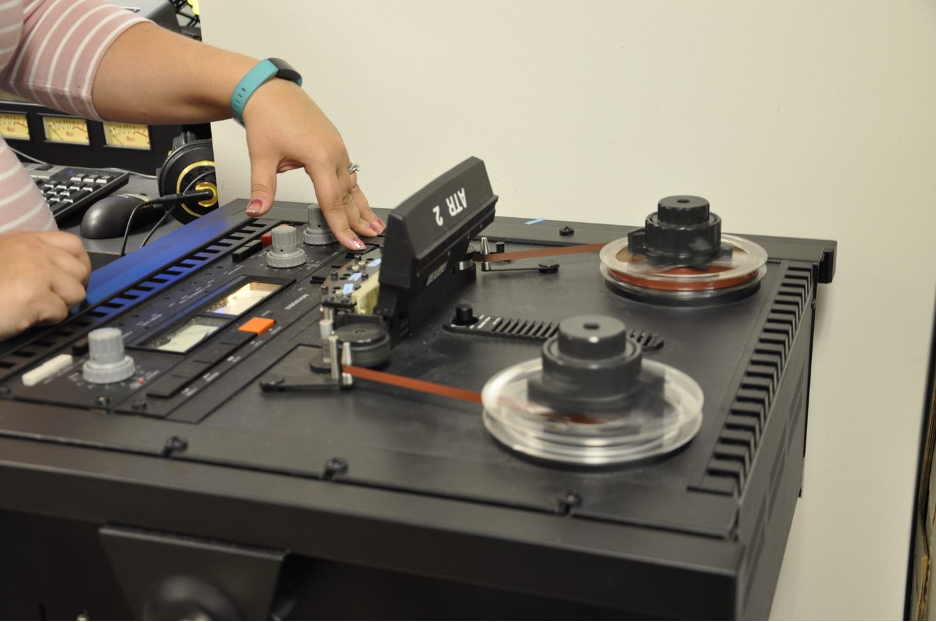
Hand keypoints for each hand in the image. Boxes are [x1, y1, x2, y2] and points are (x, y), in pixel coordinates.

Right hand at [0, 231, 90, 339]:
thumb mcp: (5, 259)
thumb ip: (32, 259)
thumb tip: (64, 274)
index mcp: (27, 241)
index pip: (74, 245)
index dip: (79, 265)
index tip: (71, 279)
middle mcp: (35, 252)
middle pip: (80, 271)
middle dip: (69, 289)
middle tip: (50, 299)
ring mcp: (37, 272)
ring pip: (76, 292)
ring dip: (59, 305)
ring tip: (33, 307)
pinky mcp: (35, 295)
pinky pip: (61, 312)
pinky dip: (46, 320)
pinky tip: (24, 316)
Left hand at [241, 79, 384, 249]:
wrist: (271, 91)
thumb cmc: (269, 117)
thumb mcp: (262, 157)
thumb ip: (262, 189)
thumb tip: (256, 210)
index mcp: (320, 158)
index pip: (333, 202)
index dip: (342, 226)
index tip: (351, 242)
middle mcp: (334, 153)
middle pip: (349, 196)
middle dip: (359, 221)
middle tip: (369, 240)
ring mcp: (338, 149)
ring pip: (353, 185)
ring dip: (363, 207)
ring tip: (375, 225)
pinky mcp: (335, 145)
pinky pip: (349, 173)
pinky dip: (356, 190)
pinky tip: (361, 200)